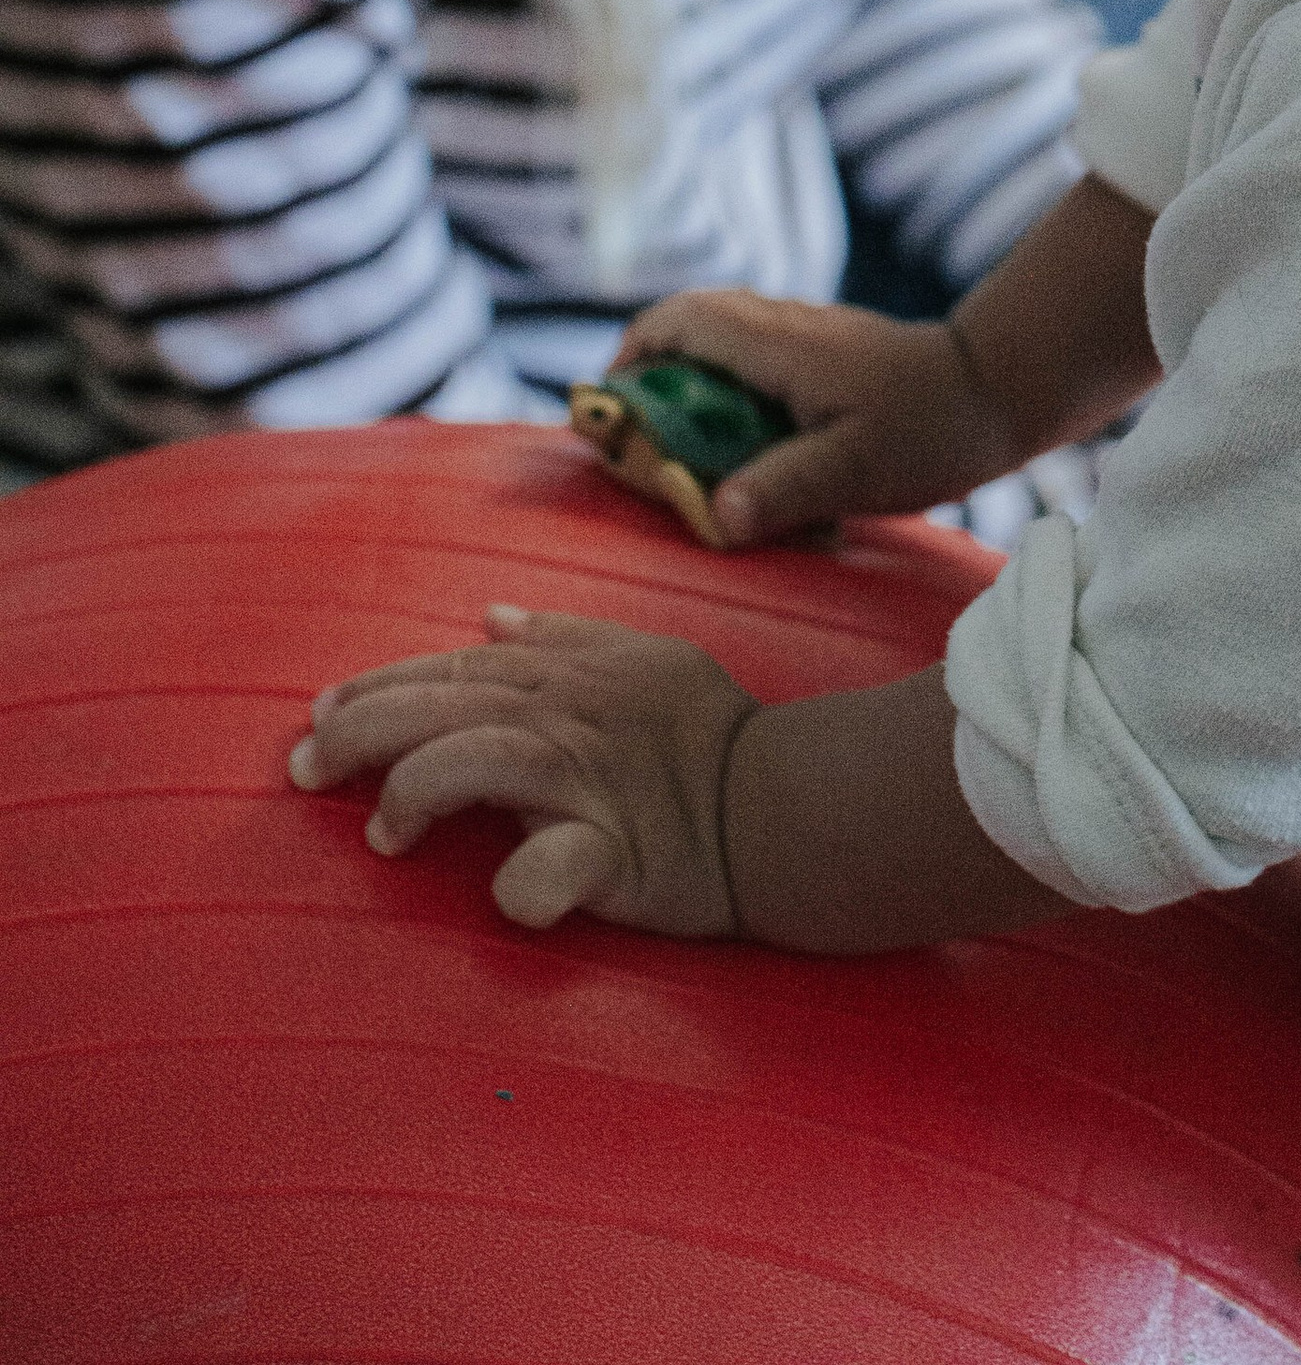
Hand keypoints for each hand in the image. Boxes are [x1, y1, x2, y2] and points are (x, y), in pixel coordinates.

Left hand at [288, 606, 753, 933]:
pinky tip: (507, 897)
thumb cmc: (706, 732)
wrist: (785, 800)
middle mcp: (564, 717)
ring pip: (476, 761)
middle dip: (359, 732)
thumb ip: (565, 636)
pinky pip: (560, 867)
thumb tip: (495, 615)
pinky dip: (529, 883)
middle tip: (302, 769)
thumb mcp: (642, 657)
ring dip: (415, 794)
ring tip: (385, 837)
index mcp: (563, 675)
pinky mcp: (617, 851)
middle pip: (439, 708)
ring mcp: (587, 781)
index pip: (447, 671)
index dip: (374, 688)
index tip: (316, 713)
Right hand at [610, 287, 1015, 544]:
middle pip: (690, 321)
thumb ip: (782, 491)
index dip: (632, 355)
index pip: (681, 319)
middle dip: (651, 369)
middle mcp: (784, 324)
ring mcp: (805, 331)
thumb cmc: (926, 431)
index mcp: (778, 345)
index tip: (612, 408)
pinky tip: (742, 442)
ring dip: (689, 378)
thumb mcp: (854, 472)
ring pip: (721, 333)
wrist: (996, 390)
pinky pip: (752, 352)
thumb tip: (714, 517)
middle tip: (640, 436)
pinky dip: (727, 385)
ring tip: (684, 446)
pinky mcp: (822, 350)